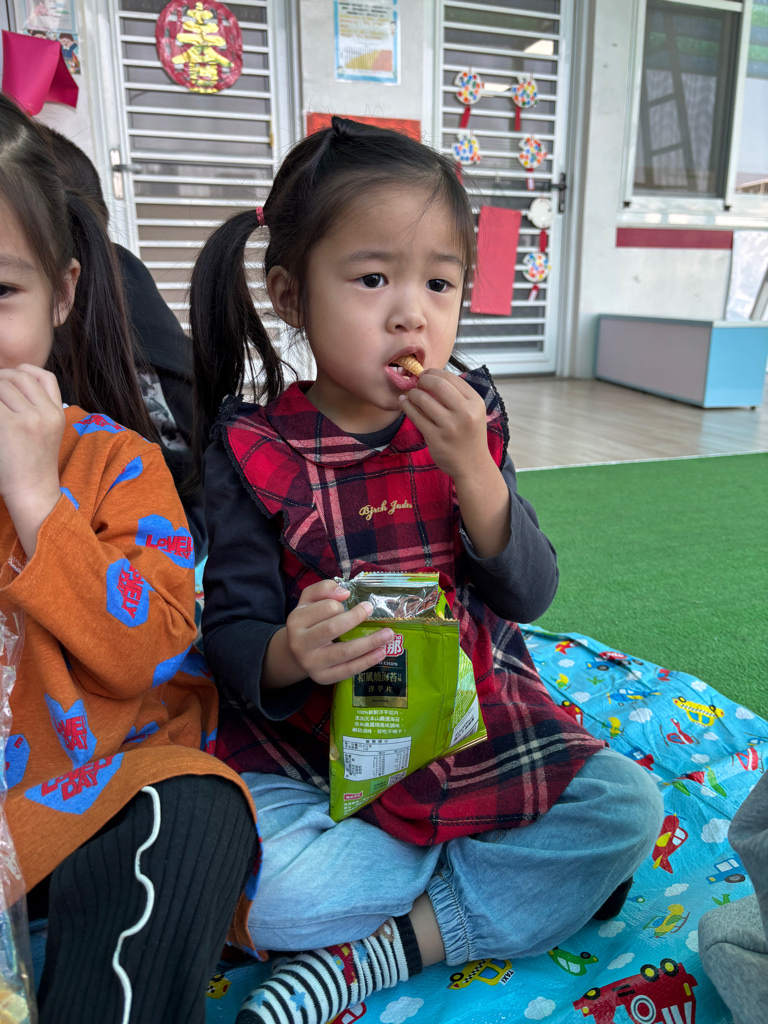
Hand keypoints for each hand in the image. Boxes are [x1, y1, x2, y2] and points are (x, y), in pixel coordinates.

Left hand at [0, 365, 64, 556]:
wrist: (32, 491)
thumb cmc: (33, 464)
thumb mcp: (48, 432)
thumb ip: (39, 408)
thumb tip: (8, 383)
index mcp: (57, 413)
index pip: (43, 376)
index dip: (22, 371)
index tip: (8, 379)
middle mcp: (46, 413)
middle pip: (18, 377)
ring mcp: (28, 419)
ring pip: (2, 385)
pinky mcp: (9, 426)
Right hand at [285, 579, 394, 685]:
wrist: (296, 653)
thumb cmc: (308, 622)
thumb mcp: (308, 600)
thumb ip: (324, 588)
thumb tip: (345, 593)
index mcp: (296, 621)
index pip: (326, 608)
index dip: (341, 604)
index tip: (348, 602)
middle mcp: (300, 643)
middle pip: (333, 628)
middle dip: (356, 618)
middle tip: (371, 609)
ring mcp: (311, 663)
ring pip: (345, 651)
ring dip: (370, 642)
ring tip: (388, 634)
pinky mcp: (323, 678)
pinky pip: (349, 670)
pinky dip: (367, 661)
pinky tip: (381, 652)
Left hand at [398, 369, 493, 482]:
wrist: (473, 465)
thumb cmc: (469, 436)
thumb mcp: (473, 412)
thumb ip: (457, 396)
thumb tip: (432, 377)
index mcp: (475, 402)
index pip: (452, 378)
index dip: (435, 372)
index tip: (426, 374)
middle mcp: (465, 413)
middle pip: (438, 384)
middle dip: (423, 379)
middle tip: (417, 382)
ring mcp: (450, 426)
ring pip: (424, 399)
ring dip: (413, 393)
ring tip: (410, 394)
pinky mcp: (435, 438)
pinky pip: (416, 416)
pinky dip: (407, 406)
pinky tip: (404, 403)